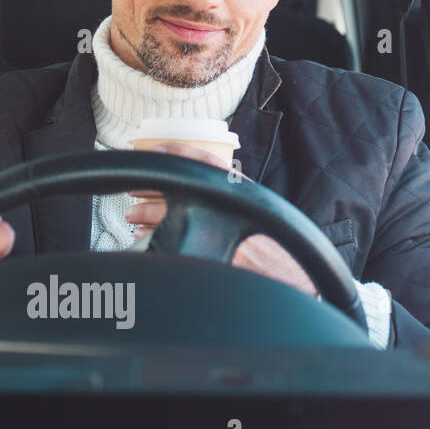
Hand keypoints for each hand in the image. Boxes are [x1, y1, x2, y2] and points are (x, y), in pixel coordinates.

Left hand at [124, 143, 316, 296]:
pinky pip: (171, 244)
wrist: (296, 279)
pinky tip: (144, 239)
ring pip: (169, 217)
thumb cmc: (278, 246)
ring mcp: (222, 234)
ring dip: (146, 217)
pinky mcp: (211, 257)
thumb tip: (197, 186)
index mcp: (245, 194)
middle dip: (151, 190)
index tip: (156, 148)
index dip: (181, 151)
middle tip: (134, 191)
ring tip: (133, 218)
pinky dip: (154, 239)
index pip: (211, 163)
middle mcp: (233, 210)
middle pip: (180, 190)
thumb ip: (233, 198)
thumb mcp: (263, 212)